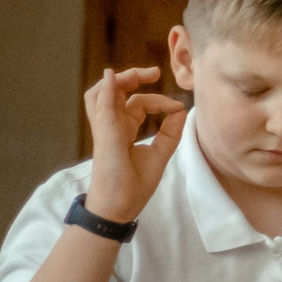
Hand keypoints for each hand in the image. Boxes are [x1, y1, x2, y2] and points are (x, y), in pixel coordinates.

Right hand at [81, 67, 185, 223]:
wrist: (119, 208)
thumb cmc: (133, 186)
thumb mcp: (159, 155)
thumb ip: (170, 132)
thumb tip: (181, 109)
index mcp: (123, 130)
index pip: (137, 103)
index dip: (158, 100)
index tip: (177, 107)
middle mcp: (112, 127)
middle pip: (115, 92)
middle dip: (133, 77)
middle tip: (155, 72)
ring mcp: (105, 130)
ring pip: (100, 94)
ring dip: (118, 80)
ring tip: (138, 74)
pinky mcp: (104, 135)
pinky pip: (100, 107)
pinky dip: (105, 90)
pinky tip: (111, 77)